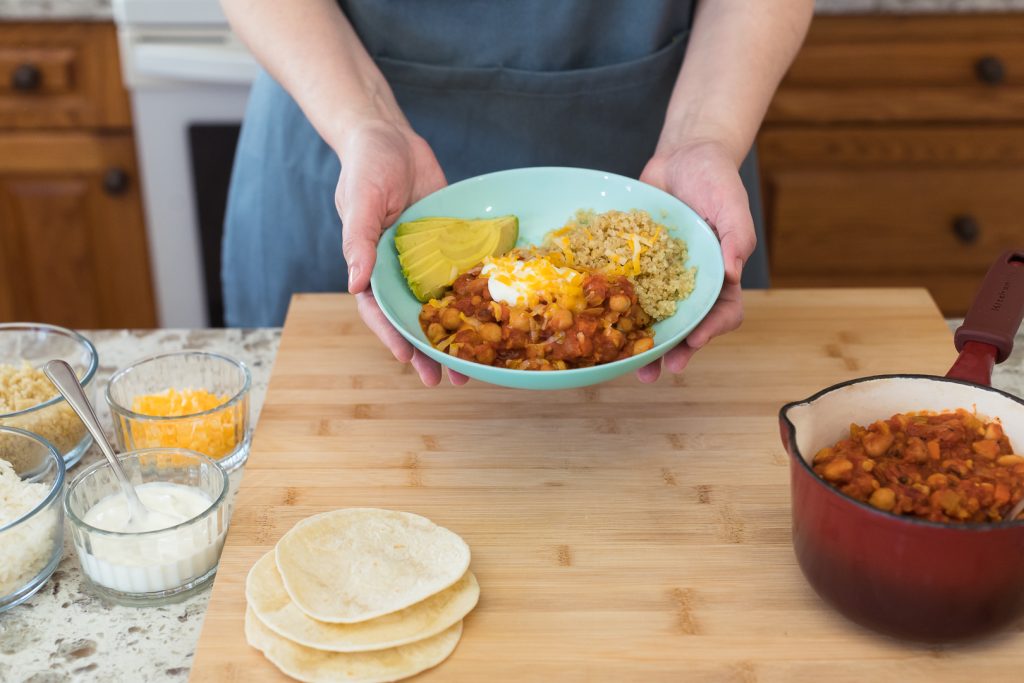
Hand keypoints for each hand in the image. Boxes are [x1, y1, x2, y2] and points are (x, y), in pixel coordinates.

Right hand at [337, 120, 467, 385]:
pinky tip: (495, 318)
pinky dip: (476, 298)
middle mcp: (398, 270)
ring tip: (474, 367)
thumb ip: (358, 241)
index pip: (380, 311)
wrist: (391, 135)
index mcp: (370, 265)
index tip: (408, 360)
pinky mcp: (450, 246)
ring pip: (440, 306)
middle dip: (429, 350)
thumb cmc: (366, 166)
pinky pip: (463, 276)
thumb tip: (354, 285)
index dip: (393, 338)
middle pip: (413, 319)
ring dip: (456, 335)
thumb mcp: (360, 200)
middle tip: (448, 381)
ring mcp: (426, 261)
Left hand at [636, 139, 755, 382]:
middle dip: (672, 350)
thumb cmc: (715, 179)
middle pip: (685, 326)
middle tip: (657, 370)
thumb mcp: (732, 202)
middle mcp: (690, 284)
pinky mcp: (635, 266)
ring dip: (640, 343)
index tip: (695, 339)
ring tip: (624, 365)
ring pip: (652, 318)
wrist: (683, 157)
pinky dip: (612, 307)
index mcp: (721, 276)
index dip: (711, 330)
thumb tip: (734, 272)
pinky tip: (597, 323)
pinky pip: (624, 290)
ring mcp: (661, 278)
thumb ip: (737, 236)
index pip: (723, 312)